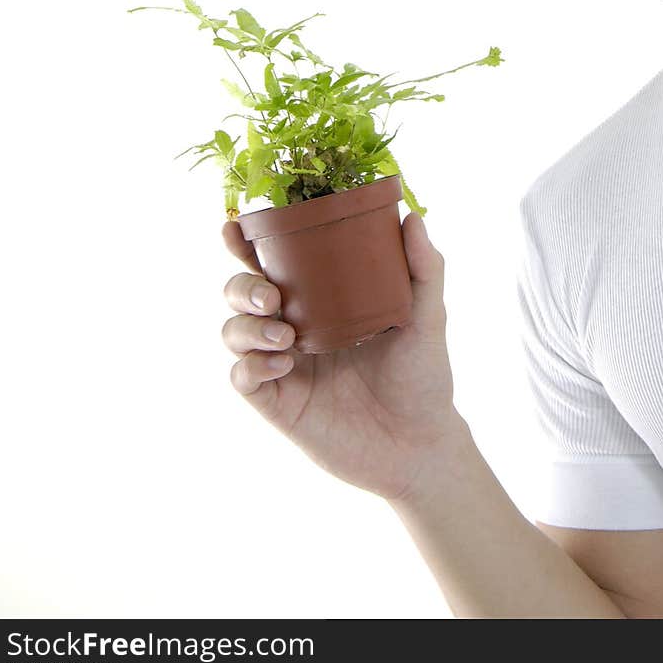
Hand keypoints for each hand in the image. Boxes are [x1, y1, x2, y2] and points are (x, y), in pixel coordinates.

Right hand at [221, 209, 469, 501]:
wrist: (421, 445)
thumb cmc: (423, 377)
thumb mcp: (428, 318)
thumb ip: (424, 269)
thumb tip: (412, 217)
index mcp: (321, 299)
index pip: (274, 262)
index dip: (246, 243)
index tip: (235, 226)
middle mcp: (294, 327)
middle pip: (241, 293)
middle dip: (241, 285)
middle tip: (271, 295)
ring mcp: (283, 366)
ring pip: (234, 332)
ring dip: (246, 326)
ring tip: (283, 336)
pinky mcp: (278, 403)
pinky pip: (242, 378)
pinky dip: (251, 365)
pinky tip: (282, 364)